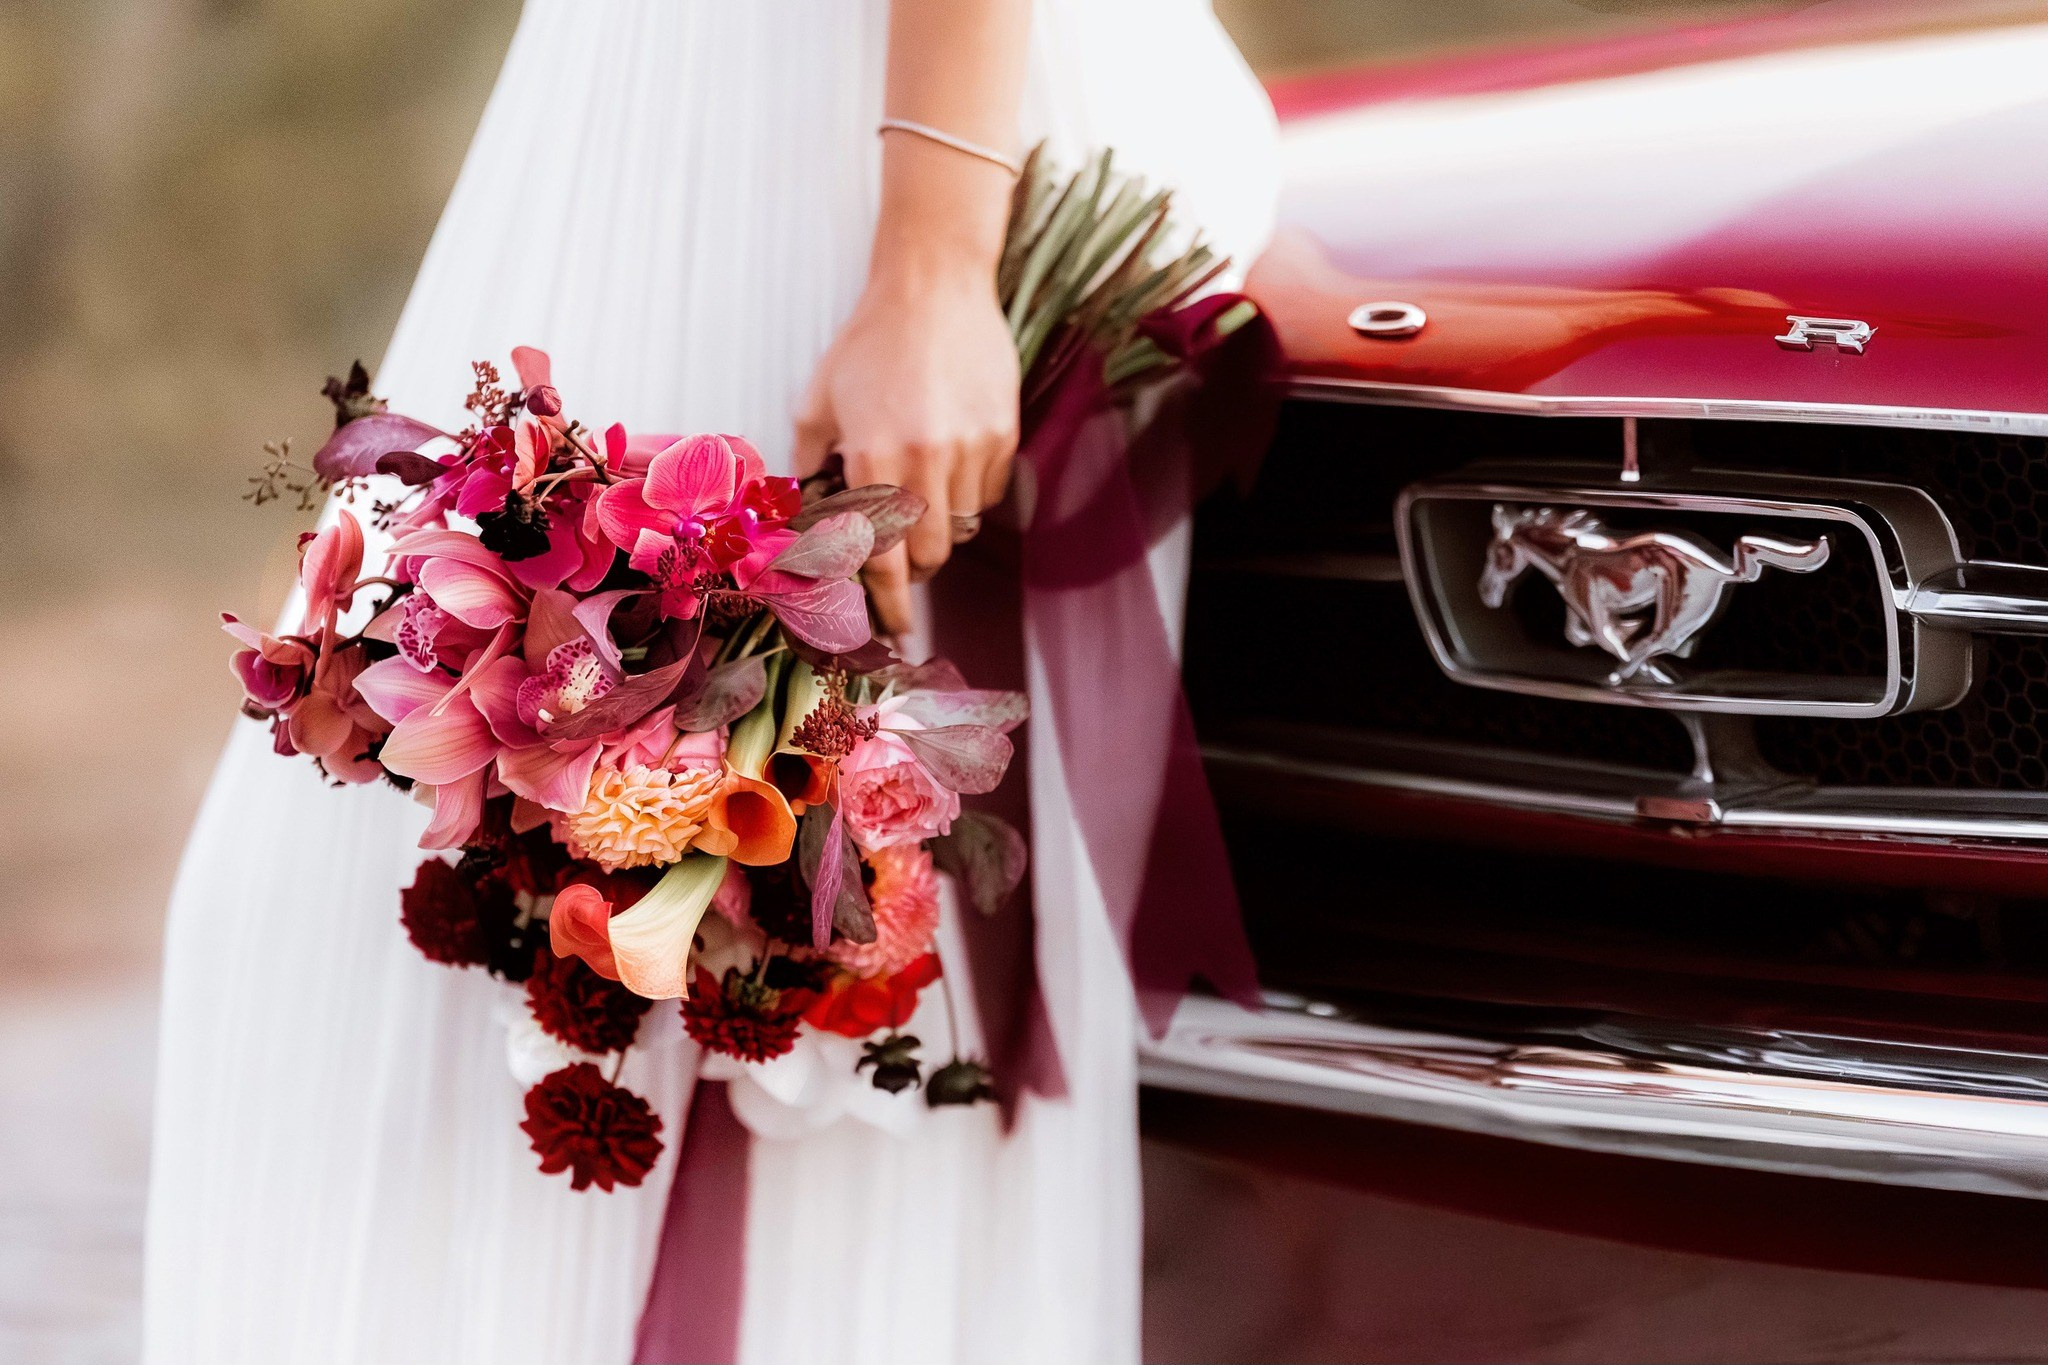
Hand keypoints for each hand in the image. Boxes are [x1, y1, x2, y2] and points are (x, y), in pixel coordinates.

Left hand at [794, 260, 1019, 634]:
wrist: (934, 287)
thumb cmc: (869, 343)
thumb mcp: (818, 401)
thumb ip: (809, 466)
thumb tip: (805, 521)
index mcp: (874, 456)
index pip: (883, 558)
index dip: (888, 601)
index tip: (893, 625)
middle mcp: (927, 459)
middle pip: (930, 554)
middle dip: (913, 565)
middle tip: (899, 553)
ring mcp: (972, 448)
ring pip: (961, 525)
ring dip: (939, 524)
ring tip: (921, 486)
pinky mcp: (1004, 435)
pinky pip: (989, 492)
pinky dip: (968, 492)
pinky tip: (949, 456)